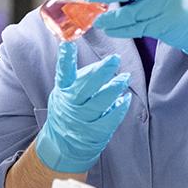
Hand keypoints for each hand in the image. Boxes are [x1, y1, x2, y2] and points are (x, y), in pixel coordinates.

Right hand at [36, 41, 131, 172]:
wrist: (62, 144)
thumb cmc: (67, 111)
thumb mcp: (65, 93)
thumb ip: (78, 80)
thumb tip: (100, 66)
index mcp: (63, 90)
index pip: (63, 71)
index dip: (65, 57)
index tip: (67, 42)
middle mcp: (70, 103)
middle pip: (87, 84)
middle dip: (102, 70)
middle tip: (115, 59)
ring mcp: (82, 118)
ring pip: (100, 101)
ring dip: (115, 87)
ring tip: (125, 77)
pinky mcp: (93, 131)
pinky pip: (110, 117)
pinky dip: (119, 107)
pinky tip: (126, 99)